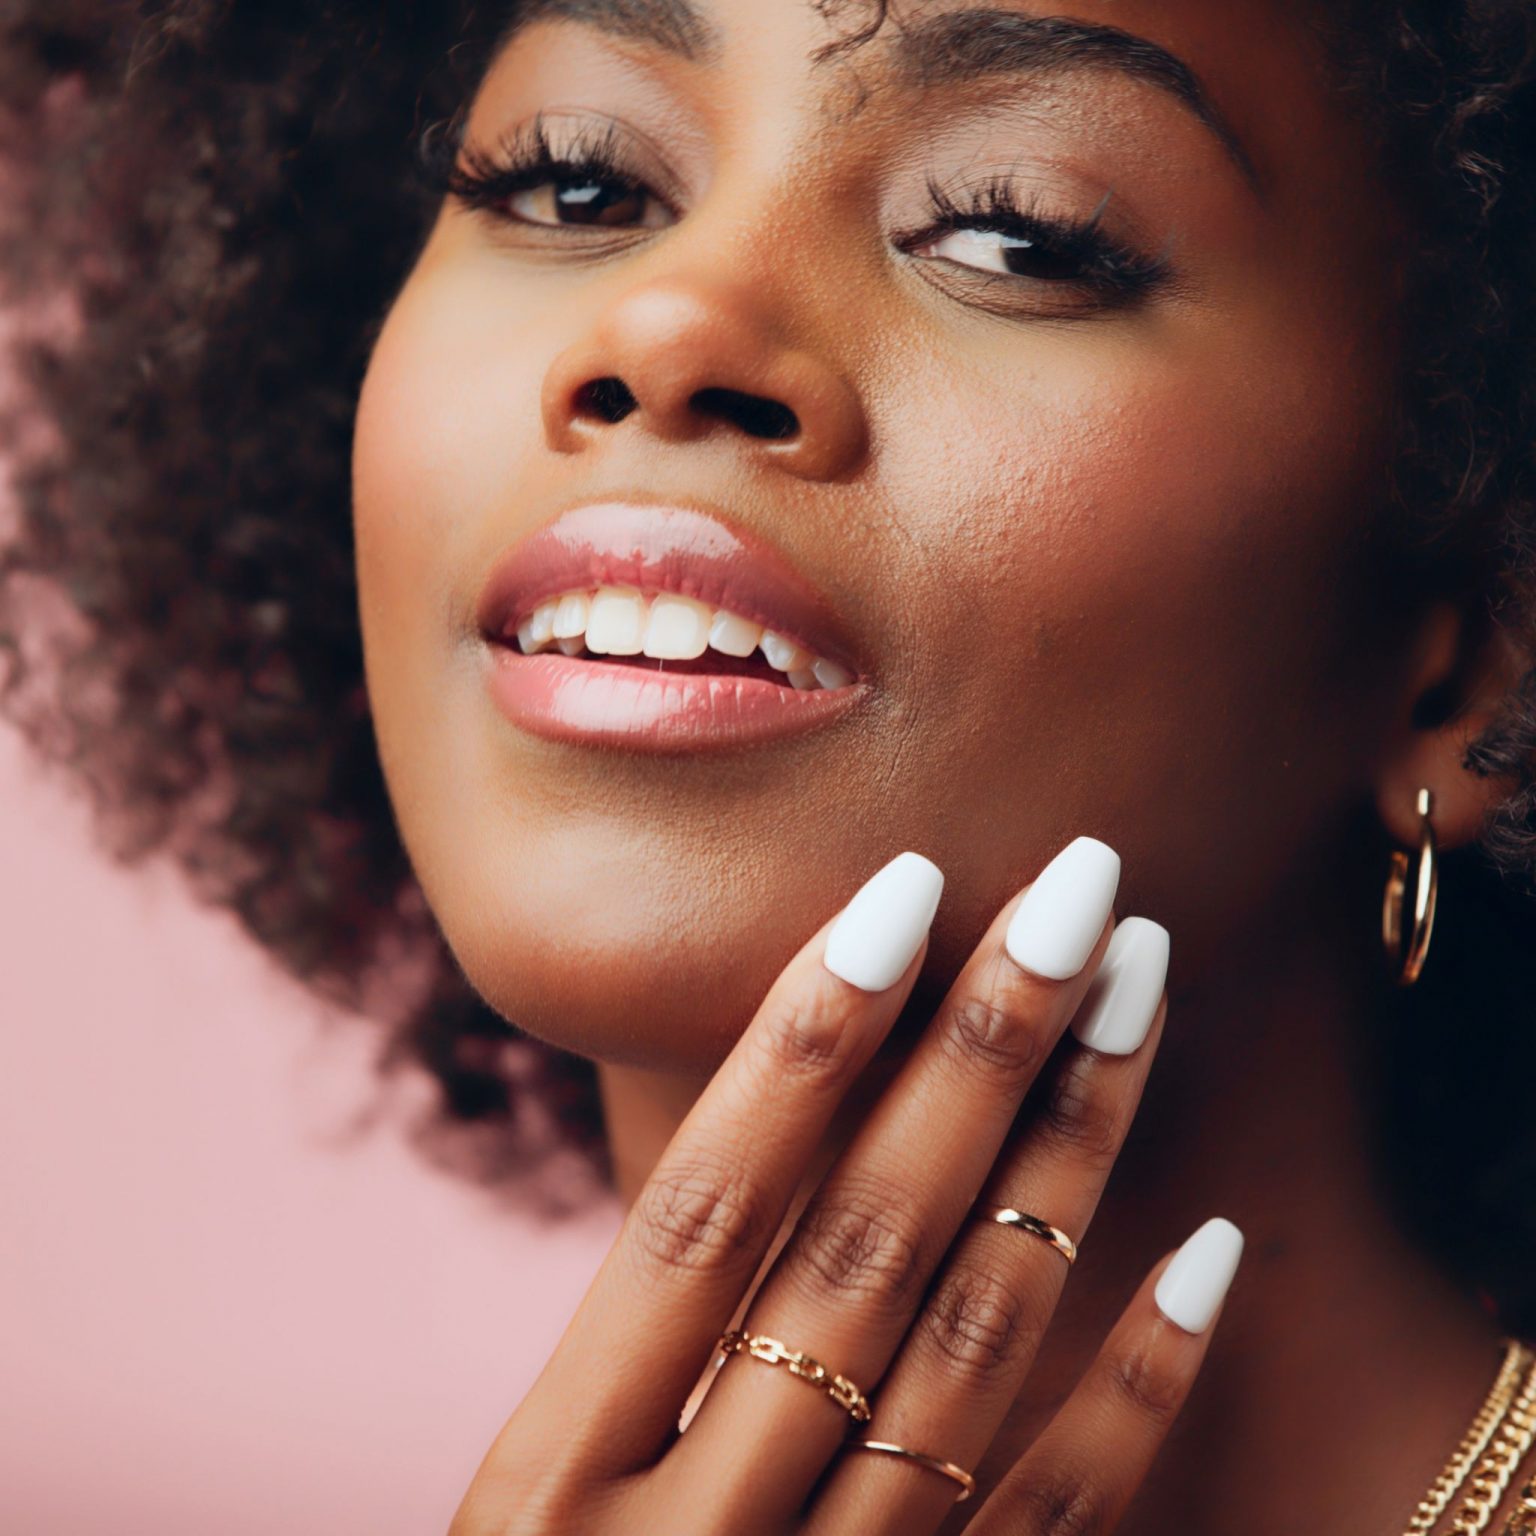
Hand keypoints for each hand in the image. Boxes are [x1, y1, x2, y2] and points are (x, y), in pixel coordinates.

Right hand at [450, 840, 1240, 1534]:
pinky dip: (1143, 1390)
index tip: (908, 887)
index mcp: (548, 1484)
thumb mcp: (540, 1510)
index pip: (701, 1212)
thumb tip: (765, 1139)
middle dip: (983, 1049)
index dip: (806, 1043)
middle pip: (862, 1250)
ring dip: (1072, 1160)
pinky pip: (1057, 1527)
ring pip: (975, 1354)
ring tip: (1142, 995)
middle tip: (1083, 889)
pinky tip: (1211, 1246)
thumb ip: (639, 1361)